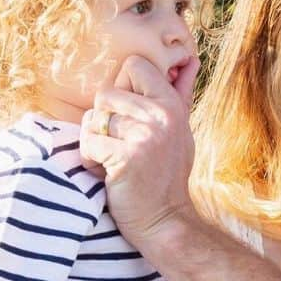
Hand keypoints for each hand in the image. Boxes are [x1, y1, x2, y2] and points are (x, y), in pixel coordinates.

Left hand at [78, 54, 200, 249]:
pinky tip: (107, 173)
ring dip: (95, 142)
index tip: (132, 118)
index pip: (133, 65)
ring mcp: (146, 136)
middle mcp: (162, 115)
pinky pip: (89, 142)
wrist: (165, 221)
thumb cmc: (166, 174)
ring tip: (113, 160)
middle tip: (122, 145)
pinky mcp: (127, 157)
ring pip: (94, 118)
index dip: (123, 90)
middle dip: (104, 120)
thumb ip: (179, 93)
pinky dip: (90, 160)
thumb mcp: (179, 129)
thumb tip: (190, 59)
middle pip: (106, 92)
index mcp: (172, 104)